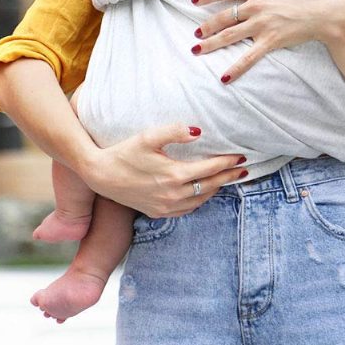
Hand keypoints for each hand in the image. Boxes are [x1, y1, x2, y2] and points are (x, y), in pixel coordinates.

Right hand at [80, 123, 246, 217]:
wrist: (100, 175)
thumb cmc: (124, 152)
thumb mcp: (149, 136)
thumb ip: (175, 131)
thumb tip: (199, 131)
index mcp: (174, 175)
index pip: (210, 169)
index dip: (228, 162)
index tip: (241, 156)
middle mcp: (173, 194)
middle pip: (211, 186)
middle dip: (229, 176)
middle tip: (244, 169)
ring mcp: (166, 207)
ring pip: (201, 200)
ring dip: (216, 189)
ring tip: (227, 179)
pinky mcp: (158, 212)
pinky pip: (187, 209)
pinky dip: (200, 200)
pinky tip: (203, 192)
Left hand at [191, 0, 344, 82]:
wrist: (328, 11)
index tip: (195, 0)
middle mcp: (256, 6)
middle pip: (223, 16)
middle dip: (206, 26)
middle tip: (195, 33)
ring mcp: (262, 24)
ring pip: (230, 35)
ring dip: (211, 44)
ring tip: (197, 50)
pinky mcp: (270, 41)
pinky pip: (249, 57)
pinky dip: (236, 68)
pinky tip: (224, 78)